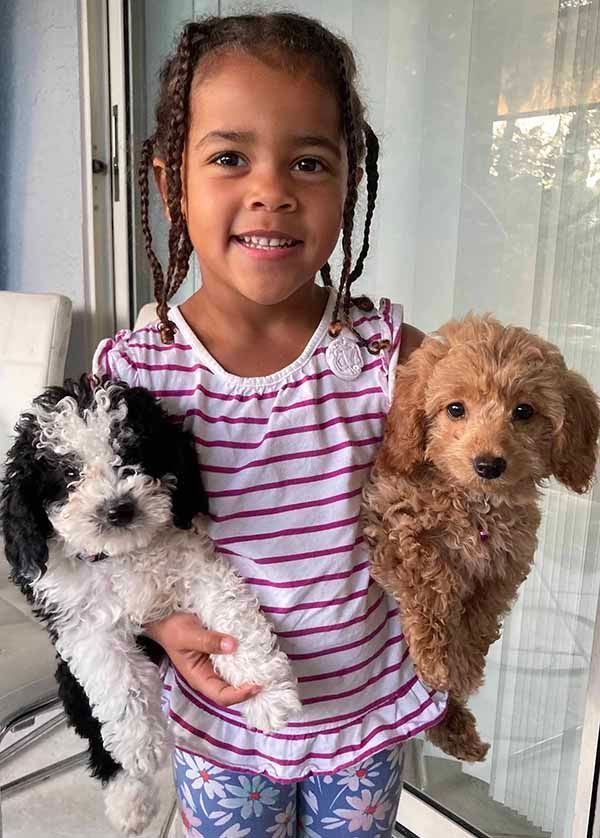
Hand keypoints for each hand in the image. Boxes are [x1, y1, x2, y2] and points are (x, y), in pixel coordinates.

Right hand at [144, 612, 260, 705]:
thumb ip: (208, 641)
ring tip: (269, 664)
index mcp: (199, 678)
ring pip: (238, 675)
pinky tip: (260, 648)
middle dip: (252, 686)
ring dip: (253, 671)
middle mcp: (210, 674)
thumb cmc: (172, 629)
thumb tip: (233, 645)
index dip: (240, 694)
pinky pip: (238, 658)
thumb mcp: (187, 634)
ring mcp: (217, 663)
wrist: (165, 617)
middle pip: (234, 689)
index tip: (257, 684)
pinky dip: (249, 656)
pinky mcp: (222, 651)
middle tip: (271, 676)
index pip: (222, 696)